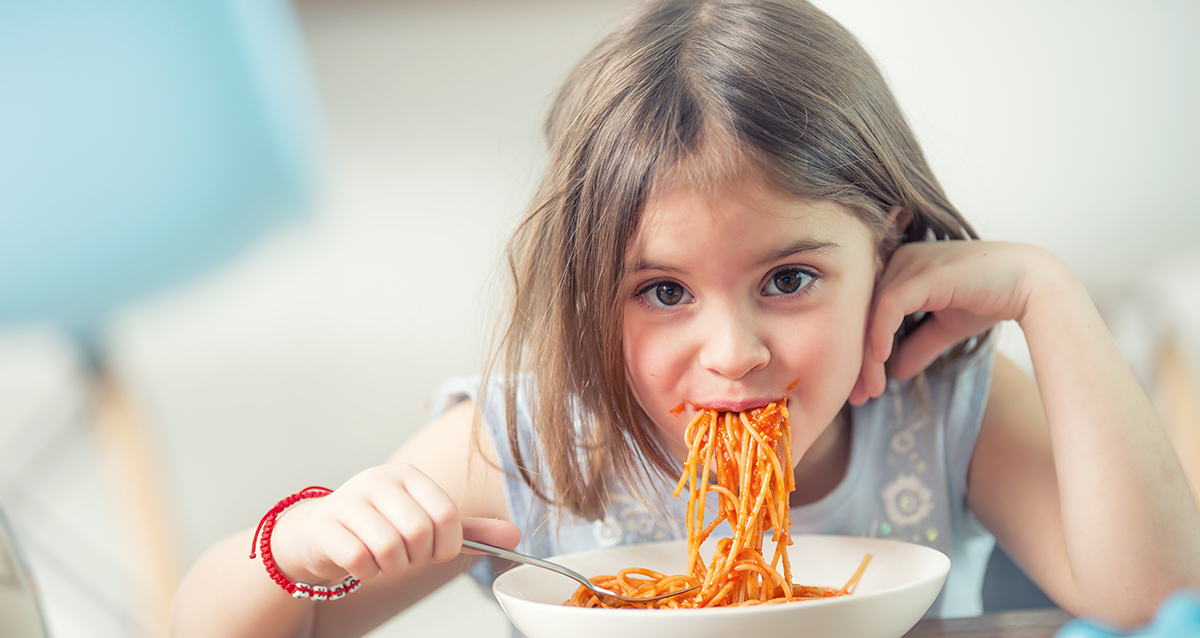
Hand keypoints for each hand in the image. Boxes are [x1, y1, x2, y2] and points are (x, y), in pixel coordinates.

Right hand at [267, 463, 519, 584]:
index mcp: (410, 476)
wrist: (321, 532)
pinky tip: (362, 563)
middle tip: (406, 557)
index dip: (447, 545)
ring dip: (392, 567)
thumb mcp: (427, 523)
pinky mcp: (325, 524)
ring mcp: (349, 499)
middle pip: (419, 531)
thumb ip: (470, 530)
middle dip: (418, 557)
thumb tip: (516, 536)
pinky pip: (359, 559)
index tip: (435, 551)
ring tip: (385, 560)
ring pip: (389, 547)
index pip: (446, 514)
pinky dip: (367, 572)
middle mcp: (379, 480)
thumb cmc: (380, 526)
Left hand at [849, 241, 1050, 404]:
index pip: (868, 314)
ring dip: (868, 357)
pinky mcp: (924, 272)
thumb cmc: (990, 298)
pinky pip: (889, 305)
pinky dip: (880, 333)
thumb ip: (918, 346)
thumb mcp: (945, 328)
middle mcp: (900, 262)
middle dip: (858, 360)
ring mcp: (910, 263)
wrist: (1032, 285)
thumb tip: (895, 373)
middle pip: (863, 315)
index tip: (862, 389)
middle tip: (857, 397)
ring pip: (872, 314)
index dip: (861, 352)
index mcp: (901, 270)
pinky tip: (880, 360)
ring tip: (870, 391)